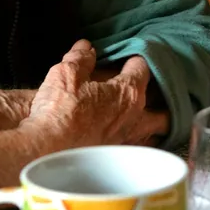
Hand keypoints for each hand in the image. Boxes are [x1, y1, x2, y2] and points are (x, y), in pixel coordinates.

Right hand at [23, 40, 162, 150]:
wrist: (46, 151)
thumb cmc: (59, 110)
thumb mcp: (66, 74)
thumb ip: (81, 58)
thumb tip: (86, 48)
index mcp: (128, 93)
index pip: (143, 68)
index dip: (135, 60)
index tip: (128, 58)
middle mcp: (135, 118)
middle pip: (164, 109)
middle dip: (162, 100)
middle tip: (152, 92)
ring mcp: (128, 142)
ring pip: (154, 134)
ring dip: (153, 125)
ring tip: (146, 118)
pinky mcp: (117, 162)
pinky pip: (138, 151)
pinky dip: (138, 145)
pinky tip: (127, 141)